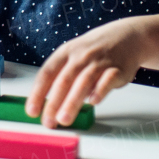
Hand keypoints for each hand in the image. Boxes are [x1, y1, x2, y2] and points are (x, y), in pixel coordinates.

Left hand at [26, 17, 145, 127]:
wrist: (126, 36)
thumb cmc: (94, 51)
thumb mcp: (73, 56)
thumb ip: (62, 77)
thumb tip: (49, 104)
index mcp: (65, 53)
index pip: (46, 74)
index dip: (37, 93)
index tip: (31, 111)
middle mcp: (80, 56)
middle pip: (63, 81)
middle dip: (53, 103)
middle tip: (48, 122)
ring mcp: (99, 62)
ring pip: (83, 82)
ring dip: (72, 102)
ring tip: (64, 119)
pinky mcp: (117, 69)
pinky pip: (107, 80)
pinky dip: (99, 90)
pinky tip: (93, 102)